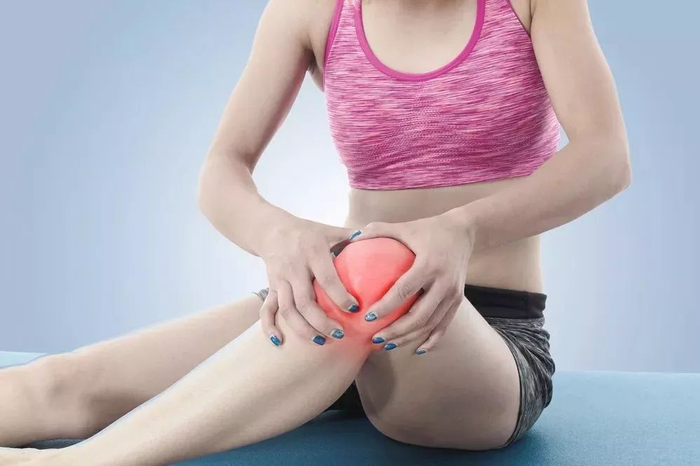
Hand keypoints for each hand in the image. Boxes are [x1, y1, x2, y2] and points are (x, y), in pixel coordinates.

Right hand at [258, 217, 359, 345]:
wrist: (271, 229)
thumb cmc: (308, 232)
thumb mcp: (330, 230)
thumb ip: (353, 237)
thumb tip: (382, 241)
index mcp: (313, 253)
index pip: (327, 278)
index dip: (340, 296)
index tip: (355, 309)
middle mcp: (295, 268)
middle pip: (305, 301)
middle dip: (322, 322)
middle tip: (341, 335)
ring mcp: (280, 279)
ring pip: (288, 310)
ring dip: (303, 329)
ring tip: (321, 341)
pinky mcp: (271, 287)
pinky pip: (266, 310)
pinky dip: (269, 327)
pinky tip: (280, 342)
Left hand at [347, 211, 474, 353]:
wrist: (464, 232)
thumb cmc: (429, 228)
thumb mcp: (405, 227)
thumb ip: (378, 230)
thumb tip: (350, 238)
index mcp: (429, 265)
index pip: (405, 290)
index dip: (386, 306)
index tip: (368, 317)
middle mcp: (443, 283)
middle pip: (419, 315)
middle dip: (396, 331)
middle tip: (375, 338)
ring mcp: (453, 294)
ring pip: (430, 324)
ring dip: (408, 338)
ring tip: (387, 344)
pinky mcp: (458, 300)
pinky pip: (444, 325)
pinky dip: (431, 339)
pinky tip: (417, 349)